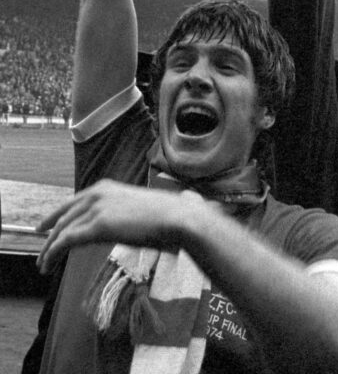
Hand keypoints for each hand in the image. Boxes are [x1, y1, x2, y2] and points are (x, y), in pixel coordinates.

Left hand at [36, 179, 209, 273]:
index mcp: (107, 187)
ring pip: (61, 230)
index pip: (75, 201)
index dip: (58, 214)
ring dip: (49, 249)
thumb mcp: (146, 208)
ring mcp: (96, 208)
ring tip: (43, 265)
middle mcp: (97, 194)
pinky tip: (48, 265)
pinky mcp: (97, 226)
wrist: (179, 217)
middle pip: (64, 215)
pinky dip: (53, 254)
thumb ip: (135, 211)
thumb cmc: (172, 215)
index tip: (48, 225)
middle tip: (42, 246)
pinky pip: (66, 241)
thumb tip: (142, 216)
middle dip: (50, 232)